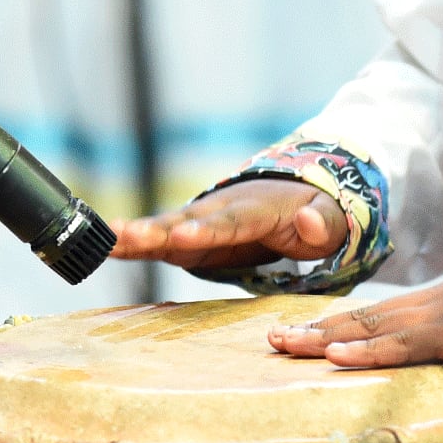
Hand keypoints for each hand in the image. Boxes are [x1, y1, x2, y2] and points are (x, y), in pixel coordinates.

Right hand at [111, 177, 348, 270]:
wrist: (298, 195)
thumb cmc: (319, 213)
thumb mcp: (333, 220)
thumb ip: (324, 223)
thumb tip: (310, 221)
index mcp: (258, 209)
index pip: (231, 223)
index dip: (207, 230)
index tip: (184, 234)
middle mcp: (222, 209)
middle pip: (187, 222)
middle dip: (157, 231)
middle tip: (127, 236)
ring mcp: (203, 221)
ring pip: (167, 227)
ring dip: (138, 234)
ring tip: (108, 239)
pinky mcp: (191, 237)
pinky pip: (161, 239)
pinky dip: (136, 242)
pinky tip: (108, 247)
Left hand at [266, 270, 442, 366]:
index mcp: (422, 308)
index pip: (367, 316)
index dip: (331, 324)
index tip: (295, 332)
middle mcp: (416, 308)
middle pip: (354, 319)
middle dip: (311, 330)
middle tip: (270, 338)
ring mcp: (428, 317)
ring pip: (365, 329)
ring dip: (322, 338)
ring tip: (285, 345)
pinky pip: (399, 345)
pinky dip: (366, 351)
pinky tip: (337, 355)